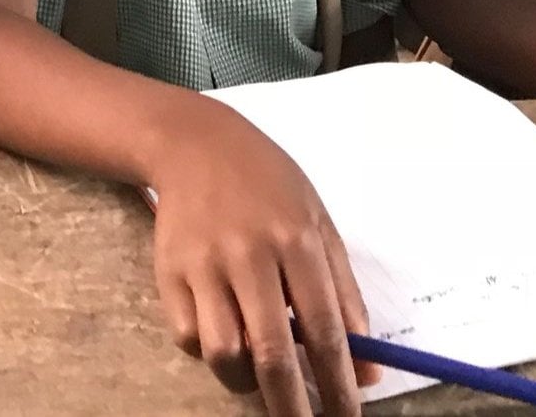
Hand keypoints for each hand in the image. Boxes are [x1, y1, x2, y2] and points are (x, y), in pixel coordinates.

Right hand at [150, 107, 374, 416]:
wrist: (195, 144)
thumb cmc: (269, 185)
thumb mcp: (320, 225)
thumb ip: (346, 296)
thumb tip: (367, 370)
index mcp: (298, 240)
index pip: (325, 329)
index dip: (338, 383)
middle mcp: (249, 254)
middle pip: (271, 352)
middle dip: (291, 404)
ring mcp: (204, 265)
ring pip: (223, 353)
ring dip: (245, 379)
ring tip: (259, 373)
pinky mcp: (168, 272)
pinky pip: (188, 337)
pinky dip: (208, 350)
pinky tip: (224, 330)